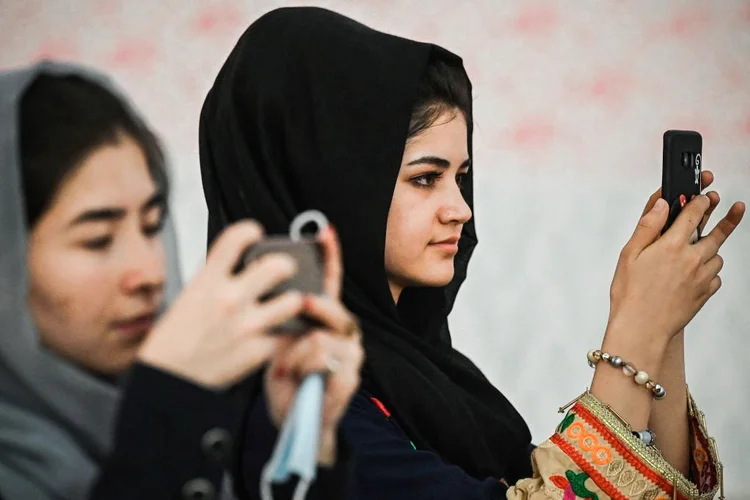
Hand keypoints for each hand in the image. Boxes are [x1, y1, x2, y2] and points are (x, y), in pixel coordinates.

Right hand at [138, 221, 304, 387]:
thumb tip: (238, 266)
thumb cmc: (173, 341)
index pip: (237, 238)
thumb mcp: (188, 297)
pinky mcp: (258, 350)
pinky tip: (282, 330)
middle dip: (286, 265)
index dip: (251, 230)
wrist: (168, 380)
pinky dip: (288, 331)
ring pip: (294, 300)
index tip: (255, 234)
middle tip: (285, 270)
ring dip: (294, 299)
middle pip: (278, 265)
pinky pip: (288, 334)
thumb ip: (216, 279)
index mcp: (208, 282)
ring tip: (288, 302)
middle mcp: (230, 299)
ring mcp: (247, 325)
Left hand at [264, 225, 363, 465]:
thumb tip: (277, 290)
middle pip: (333, 308)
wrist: (296, 421)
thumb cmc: (288, 378)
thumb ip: (285, 317)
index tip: (324, 231)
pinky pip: (325, 365)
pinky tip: (296, 378)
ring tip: (286, 368)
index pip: (331, 282)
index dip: (330, 256)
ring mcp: (350, 355)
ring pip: (323, 338)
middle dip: (315, 308)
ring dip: (297, 355)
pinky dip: (304, 372)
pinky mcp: (349, 378)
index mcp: (325, 319)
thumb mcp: (280, 341)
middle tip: (301, 307)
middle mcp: (343, 332)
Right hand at [607, 172, 744, 348]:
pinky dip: (708, 273)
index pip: (693, 214)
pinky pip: (715, 277)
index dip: (701, 201)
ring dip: (710, 250)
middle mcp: (692, 258)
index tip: (705, 195)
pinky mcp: (705, 293)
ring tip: (698, 252)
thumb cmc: (630, 294)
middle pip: (716, 233)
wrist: (642, 328)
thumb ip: (648, 226)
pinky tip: (692, 276)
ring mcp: (702, 276)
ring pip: (716, 256)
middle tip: (735, 208)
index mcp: (671, 245)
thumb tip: (662, 204)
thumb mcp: (629, 255)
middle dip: (725, 219)